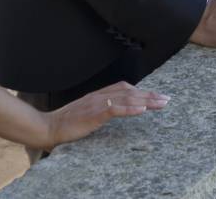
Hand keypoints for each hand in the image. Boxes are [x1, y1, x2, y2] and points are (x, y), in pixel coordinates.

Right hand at [43, 82, 169, 148]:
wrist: (48, 127)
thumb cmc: (65, 124)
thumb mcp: (85, 113)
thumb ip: (99, 109)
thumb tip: (112, 110)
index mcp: (98, 95)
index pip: (124, 88)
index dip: (141, 91)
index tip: (156, 95)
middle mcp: (99, 96)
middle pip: (129, 91)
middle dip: (149, 94)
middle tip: (166, 99)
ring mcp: (97, 104)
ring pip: (126, 99)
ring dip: (146, 100)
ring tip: (161, 103)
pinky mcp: (94, 114)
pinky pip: (115, 109)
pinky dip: (130, 109)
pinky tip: (142, 110)